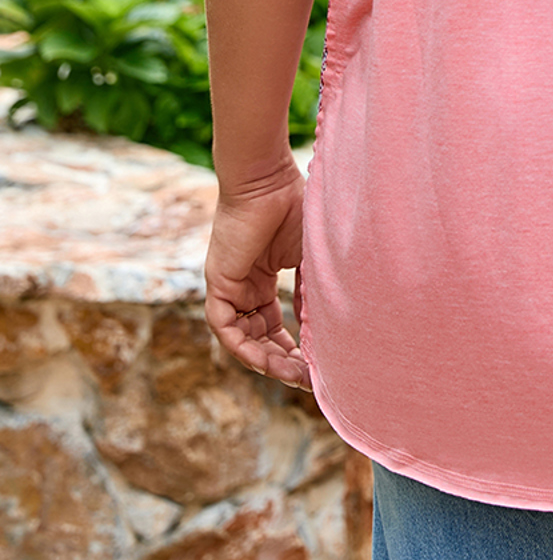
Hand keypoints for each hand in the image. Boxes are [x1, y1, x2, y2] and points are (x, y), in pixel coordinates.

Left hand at [205, 165, 310, 389]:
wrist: (268, 179)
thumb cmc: (295, 207)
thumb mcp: (311, 259)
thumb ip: (313, 293)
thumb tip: (326, 332)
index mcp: (263, 279)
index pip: (274, 327)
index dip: (294, 349)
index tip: (316, 367)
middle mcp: (243, 287)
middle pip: (258, 338)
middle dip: (282, 362)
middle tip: (308, 379)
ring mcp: (229, 286)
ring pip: (241, 339)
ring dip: (266, 361)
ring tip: (294, 375)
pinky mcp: (218, 283)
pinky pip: (224, 327)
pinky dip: (243, 348)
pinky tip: (266, 361)